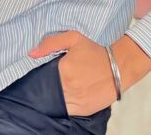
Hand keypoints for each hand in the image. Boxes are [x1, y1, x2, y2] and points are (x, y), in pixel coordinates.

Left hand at [28, 31, 150, 116]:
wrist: (119, 66)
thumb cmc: (95, 51)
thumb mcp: (73, 38)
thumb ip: (51, 43)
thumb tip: (31, 53)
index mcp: (64, 70)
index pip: (43, 78)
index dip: (41, 78)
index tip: (41, 76)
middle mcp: (68, 88)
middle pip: (49, 92)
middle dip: (46, 89)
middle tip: (49, 84)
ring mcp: (77, 101)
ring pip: (57, 104)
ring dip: (54, 99)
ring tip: (57, 92)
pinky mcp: (84, 110)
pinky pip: (67, 112)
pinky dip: (64, 107)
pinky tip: (65, 99)